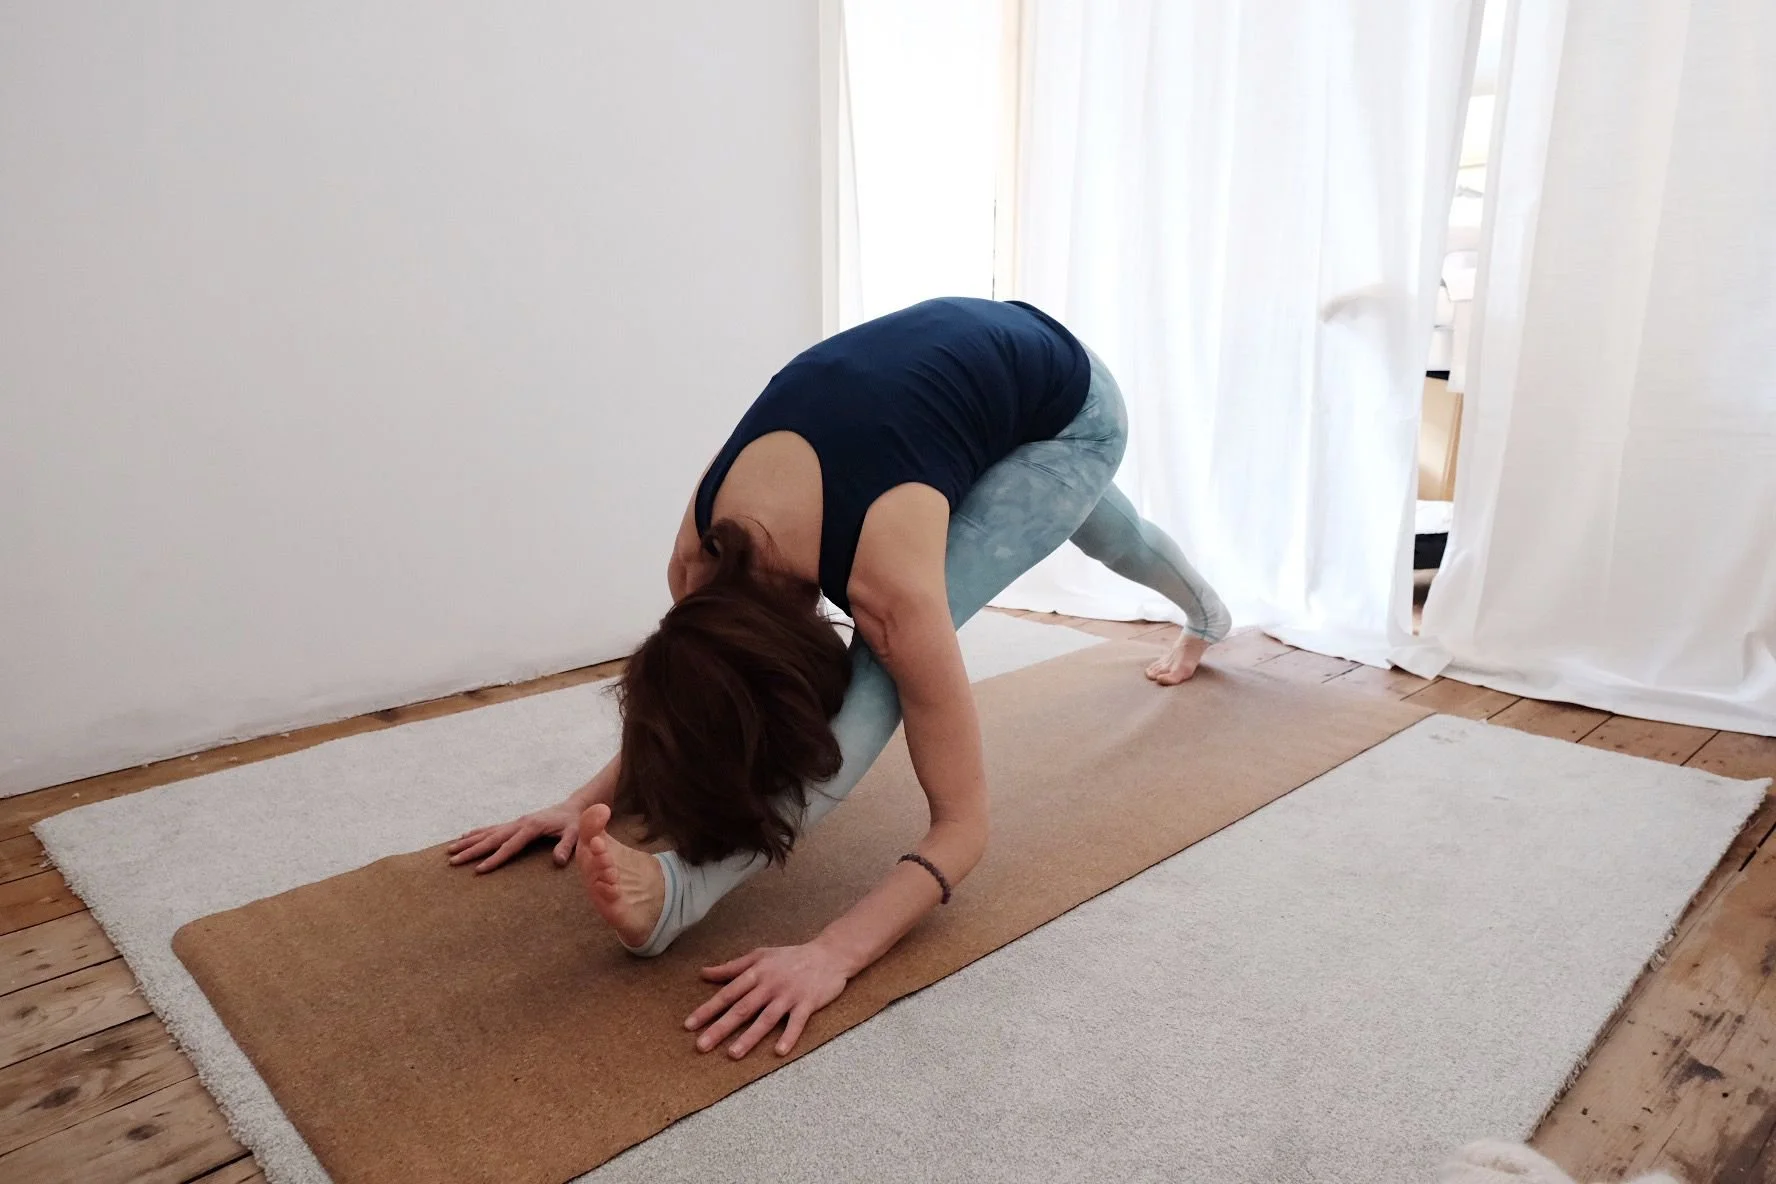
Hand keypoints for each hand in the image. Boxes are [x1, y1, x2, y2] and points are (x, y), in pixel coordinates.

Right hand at [447, 801, 582, 872]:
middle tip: (453, 861)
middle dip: (472, 850)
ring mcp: (515, 822)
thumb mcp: (575, 834)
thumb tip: (559, 861)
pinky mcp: (514, 823)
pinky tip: (464, 836)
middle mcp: (518, 824)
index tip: (479, 869)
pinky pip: (491, 828)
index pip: (509, 847)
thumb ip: (567, 846)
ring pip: (487, 833)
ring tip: (450, 850)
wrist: (573, 807)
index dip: (494, 859)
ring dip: (468, 841)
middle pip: (491, 839)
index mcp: (531, 828)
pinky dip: (476, 833)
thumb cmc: (574, 823)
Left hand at [684, 943, 849, 1058]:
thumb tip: (703, 973)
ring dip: (749, 1037)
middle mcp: (770, 984)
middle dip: (720, 1028)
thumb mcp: (760, 955)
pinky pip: (797, 1022)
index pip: (727, 993)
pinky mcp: (807, 1003)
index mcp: (757, 973)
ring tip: (733, 1054)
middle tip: (701, 1046)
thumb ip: (732, 967)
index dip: (707, 1009)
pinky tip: (778, 1052)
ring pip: (766, 1019)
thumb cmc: (791, 957)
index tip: (689, 1025)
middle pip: (742, 1009)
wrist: (829, 954)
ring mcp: (789, 995)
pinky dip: (789, 1036)